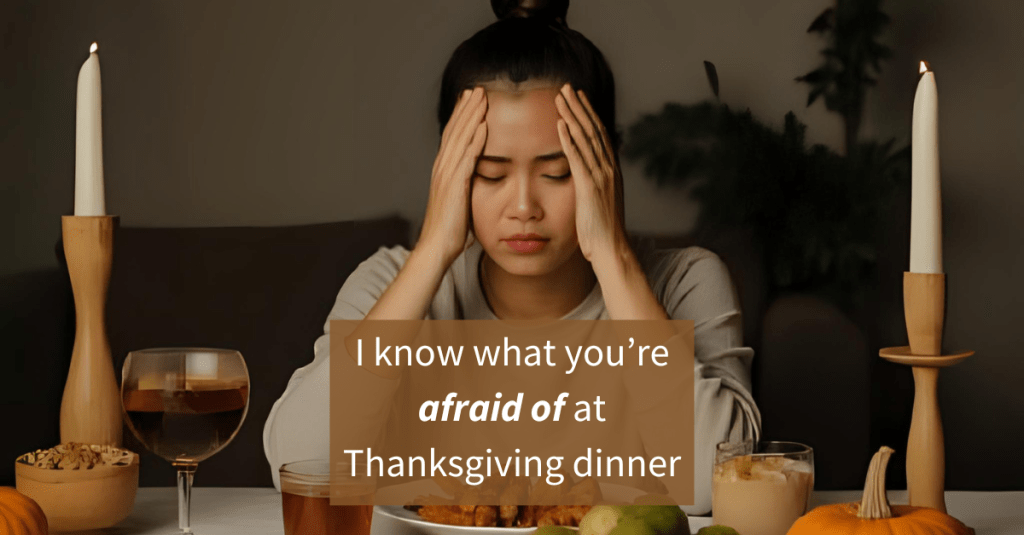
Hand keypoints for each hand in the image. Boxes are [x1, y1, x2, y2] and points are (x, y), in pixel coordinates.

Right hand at [419, 86, 488, 266]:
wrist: (436, 248)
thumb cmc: (450, 231)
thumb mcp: (460, 203)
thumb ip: (467, 188)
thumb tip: (477, 184)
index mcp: (443, 171)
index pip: (453, 137)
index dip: (461, 117)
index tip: (470, 100)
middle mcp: (442, 168)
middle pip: (455, 131)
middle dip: (466, 108)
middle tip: (477, 88)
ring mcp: (447, 175)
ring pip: (460, 138)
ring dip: (471, 116)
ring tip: (482, 97)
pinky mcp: (455, 186)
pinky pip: (467, 158)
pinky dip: (475, 140)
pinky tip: (484, 126)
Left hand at [555, 83, 626, 263]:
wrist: (611, 250)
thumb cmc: (601, 231)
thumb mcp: (598, 201)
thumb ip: (593, 185)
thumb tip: (585, 176)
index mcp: (610, 170)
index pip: (598, 135)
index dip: (588, 114)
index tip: (578, 97)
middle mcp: (608, 169)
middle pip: (593, 130)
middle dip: (580, 107)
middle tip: (567, 87)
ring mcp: (601, 177)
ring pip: (586, 139)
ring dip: (573, 116)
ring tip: (560, 97)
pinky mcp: (589, 188)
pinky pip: (577, 159)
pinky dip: (569, 140)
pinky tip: (560, 124)